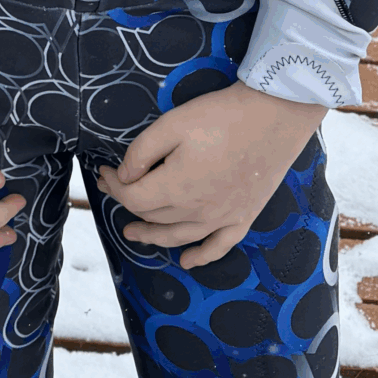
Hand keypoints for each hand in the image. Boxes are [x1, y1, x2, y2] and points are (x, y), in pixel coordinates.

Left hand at [94, 82, 323, 267]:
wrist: (274, 117)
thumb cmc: (221, 116)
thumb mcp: (171, 124)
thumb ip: (141, 153)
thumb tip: (124, 177)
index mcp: (177, 188)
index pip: (133, 198)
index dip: (113, 186)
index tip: (104, 171)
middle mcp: (197, 211)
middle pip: (153, 216)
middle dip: (127, 202)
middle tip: (114, 187)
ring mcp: (222, 218)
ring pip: (178, 236)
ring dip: (152, 236)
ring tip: (132, 234)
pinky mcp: (243, 216)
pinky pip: (218, 247)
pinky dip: (200, 257)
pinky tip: (186, 262)